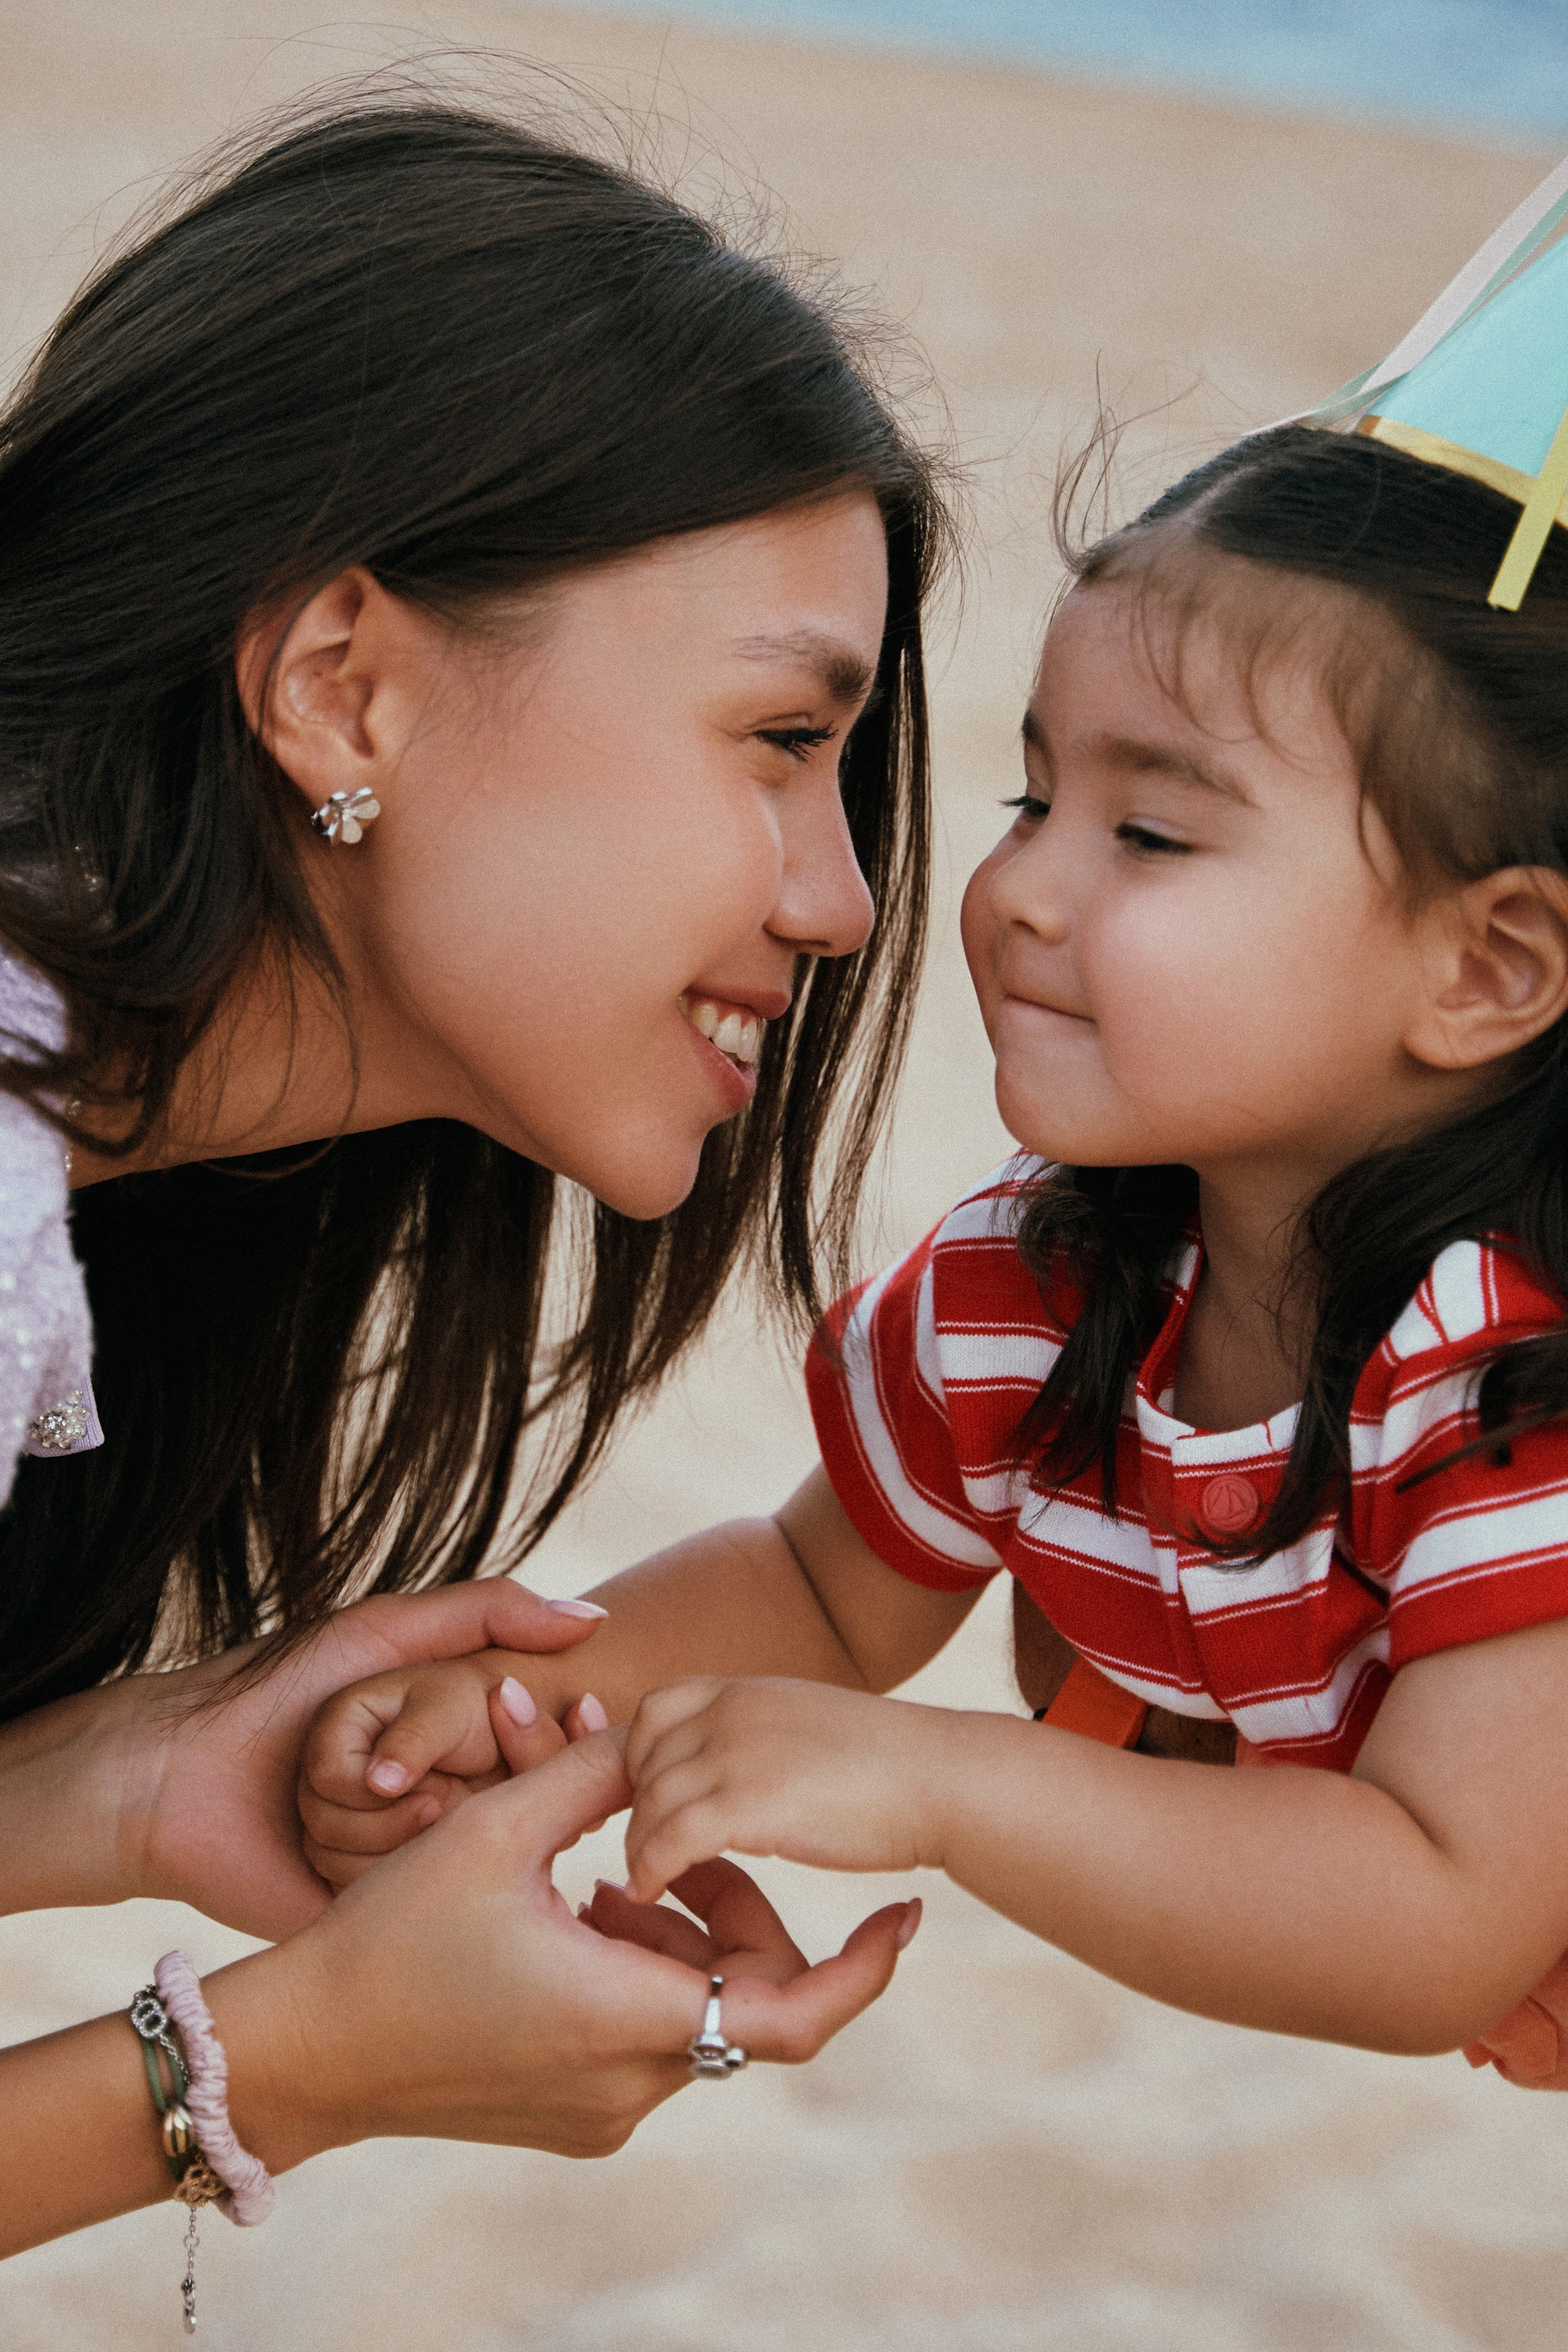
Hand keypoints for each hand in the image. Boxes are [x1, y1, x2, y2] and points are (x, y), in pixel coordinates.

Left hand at [108, 1583, 604, 1937]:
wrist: (180, 1770)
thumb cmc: (284, 1688)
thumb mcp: (387, 1631)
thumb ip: (491, 1610)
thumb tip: (594, 1619)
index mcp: (461, 1744)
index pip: (546, 1750)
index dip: (539, 1738)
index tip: (514, 1717)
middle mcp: (447, 1804)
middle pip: (510, 1804)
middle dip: (456, 1773)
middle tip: (395, 1767)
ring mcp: (410, 1862)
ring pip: (456, 1850)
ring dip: (384, 1815)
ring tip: (327, 1795)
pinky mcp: (371, 1912)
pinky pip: (405, 1892)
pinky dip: (357, 1851)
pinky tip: (311, 1839)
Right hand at [211, 1732, 921, 2164]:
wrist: (308, 2050)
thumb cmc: (393, 1938)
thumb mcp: (499, 1832)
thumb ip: (596, 1776)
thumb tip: (660, 1732)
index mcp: (629, 2018)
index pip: (798, 2012)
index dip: (868, 1968)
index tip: (908, 1913)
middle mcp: (630, 2084)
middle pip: (746, 1995)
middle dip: (736, 1909)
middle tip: (687, 1846)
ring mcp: (601, 2110)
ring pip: (693, 2009)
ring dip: (678, 1935)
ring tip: (606, 1874)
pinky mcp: (572, 2113)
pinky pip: (646, 2036)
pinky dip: (641, 1970)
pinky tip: (581, 1913)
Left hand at [623, 1676, 947, 1901]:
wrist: (942, 1779)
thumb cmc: (890, 1765)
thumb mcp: (809, 1724)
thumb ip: (763, 1731)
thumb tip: (740, 1762)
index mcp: (748, 1690)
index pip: (656, 1708)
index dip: (640, 1756)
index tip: (647, 1800)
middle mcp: (732, 1711)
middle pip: (642, 1758)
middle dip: (632, 1807)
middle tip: (640, 1848)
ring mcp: (738, 1753)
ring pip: (649, 1802)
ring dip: (638, 1846)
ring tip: (644, 1879)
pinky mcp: (749, 1803)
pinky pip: (669, 1840)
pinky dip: (650, 1869)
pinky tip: (651, 1892)